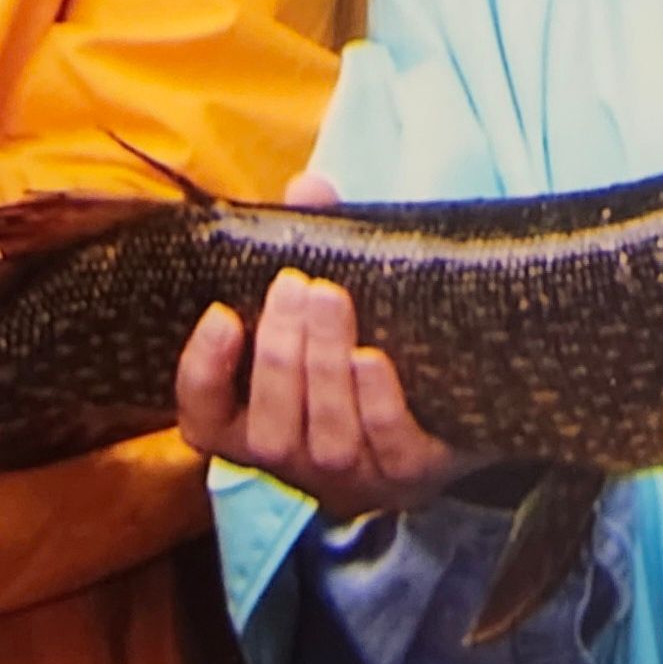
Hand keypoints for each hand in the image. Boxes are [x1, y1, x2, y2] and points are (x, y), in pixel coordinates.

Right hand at [173, 172, 470, 514]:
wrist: (460, 397)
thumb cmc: (368, 339)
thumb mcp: (331, 298)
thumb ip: (312, 241)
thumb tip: (307, 187)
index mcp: (258, 423)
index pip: (204, 421)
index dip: (202, 374)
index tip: (222, 314)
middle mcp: (299, 464)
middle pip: (268, 433)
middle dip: (278, 355)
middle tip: (296, 285)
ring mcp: (357, 476)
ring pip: (326, 442)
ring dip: (322, 367)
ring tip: (331, 298)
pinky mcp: (414, 474)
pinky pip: (389, 450)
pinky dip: (376, 403)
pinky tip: (372, 356)